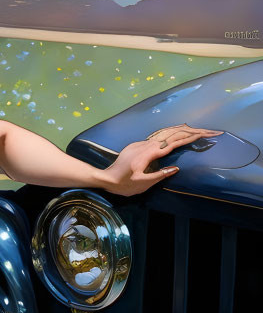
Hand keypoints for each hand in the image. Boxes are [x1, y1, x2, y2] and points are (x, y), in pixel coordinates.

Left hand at [100, 123, 223, 195]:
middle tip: (208, 130)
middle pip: (172, 134)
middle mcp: (146, 145)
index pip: (175, 143)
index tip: (206, 134)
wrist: (105, 178)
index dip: (192, 138)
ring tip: (196, 128)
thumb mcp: (143, 184)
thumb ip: (160, 176)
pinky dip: (170, 133)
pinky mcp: (137, 145)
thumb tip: (176, 169)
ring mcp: (141, 143)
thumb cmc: (123, 184)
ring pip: (165, 132)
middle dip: (191, 131)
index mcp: (150, 153)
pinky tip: (175, 132)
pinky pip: (157, 136)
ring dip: (181, 129)